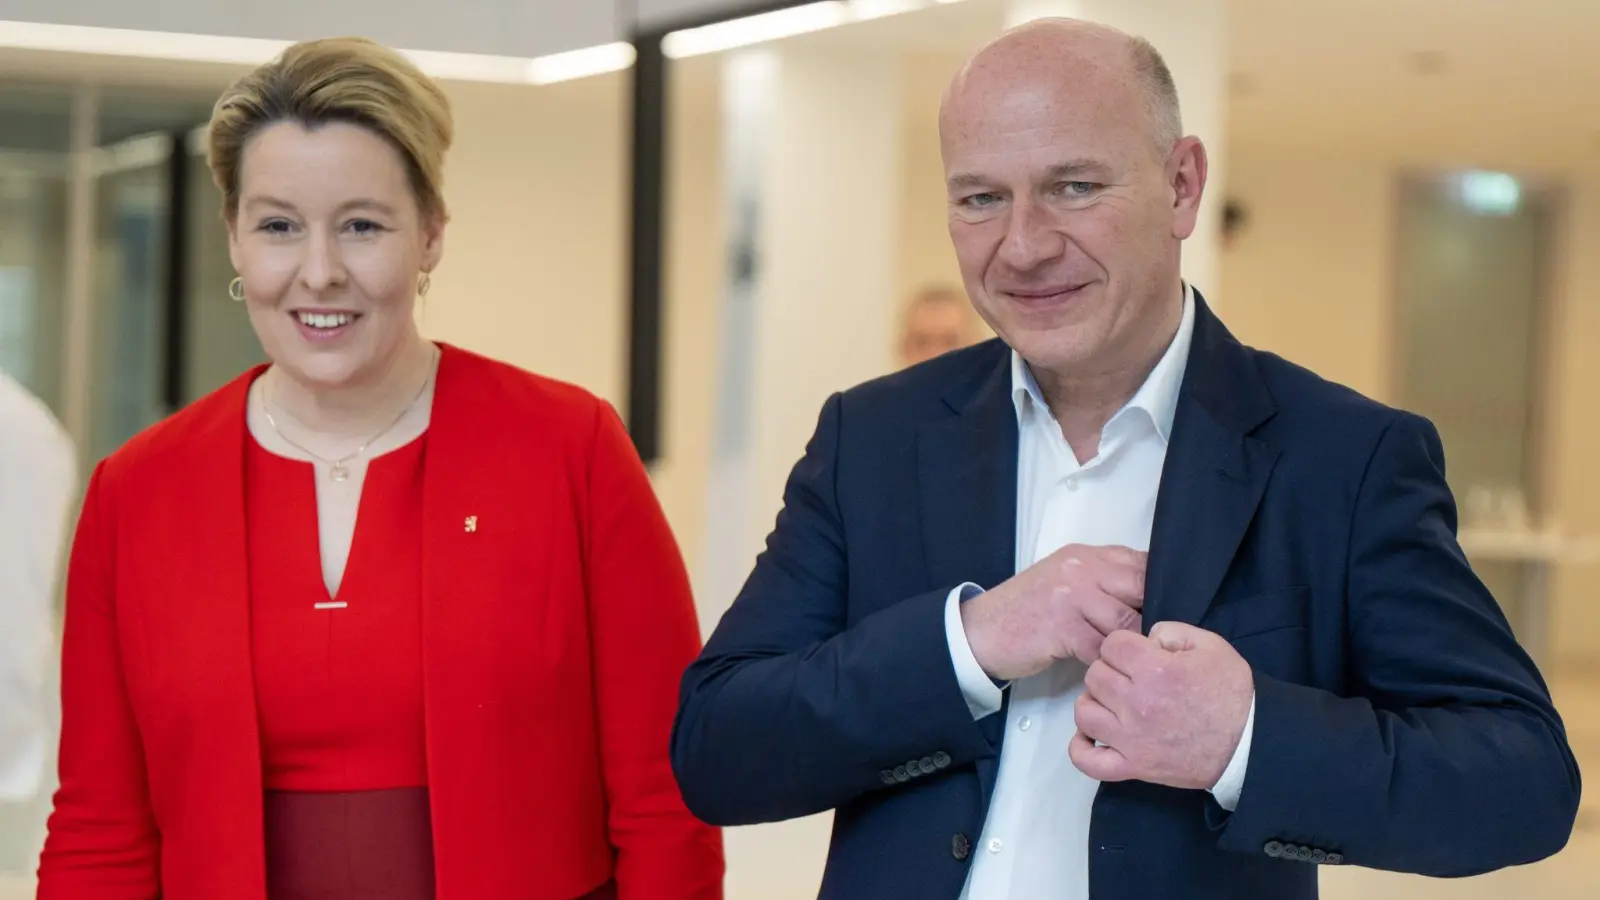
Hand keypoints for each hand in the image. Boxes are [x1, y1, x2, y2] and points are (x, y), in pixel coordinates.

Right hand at [960, 544, 1145, 682]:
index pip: (1141, 563)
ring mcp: (1071, 596)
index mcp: (1085, 556)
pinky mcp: (1062, 626)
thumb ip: (1102, 580)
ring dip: (1127, 645)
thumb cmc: (1025, 610)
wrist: (980, 630)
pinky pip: (1101, 647)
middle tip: (1148, 640)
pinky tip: (1098, 665)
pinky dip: (1104, 661)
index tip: (1161, 610)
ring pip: (1125, 621)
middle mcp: (1081, 569)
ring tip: (1123, 658)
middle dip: (1148, 616)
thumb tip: (1148, 594)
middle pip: (1141, 588)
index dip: (1158, 589)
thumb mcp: (1065, 580)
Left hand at [1069, 621, 1253, 790]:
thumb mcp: (1210, 646)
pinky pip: (1088, 760)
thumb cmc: (1231, 693)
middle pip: (1095, 675)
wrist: (1249, 743)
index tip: (1137, 654)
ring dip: (1095, 702)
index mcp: (1156, 670)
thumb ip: (1170, 631)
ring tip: (1114, 702)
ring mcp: (1131, 739)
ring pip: (1084, 711)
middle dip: (1111, 669)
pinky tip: (1092, 734)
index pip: (1111, 645)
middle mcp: (1137, 704)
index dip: (1124, 645)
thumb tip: (1142, 639)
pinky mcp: (1133, 767)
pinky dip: (1081, 747)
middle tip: (1131, 677)